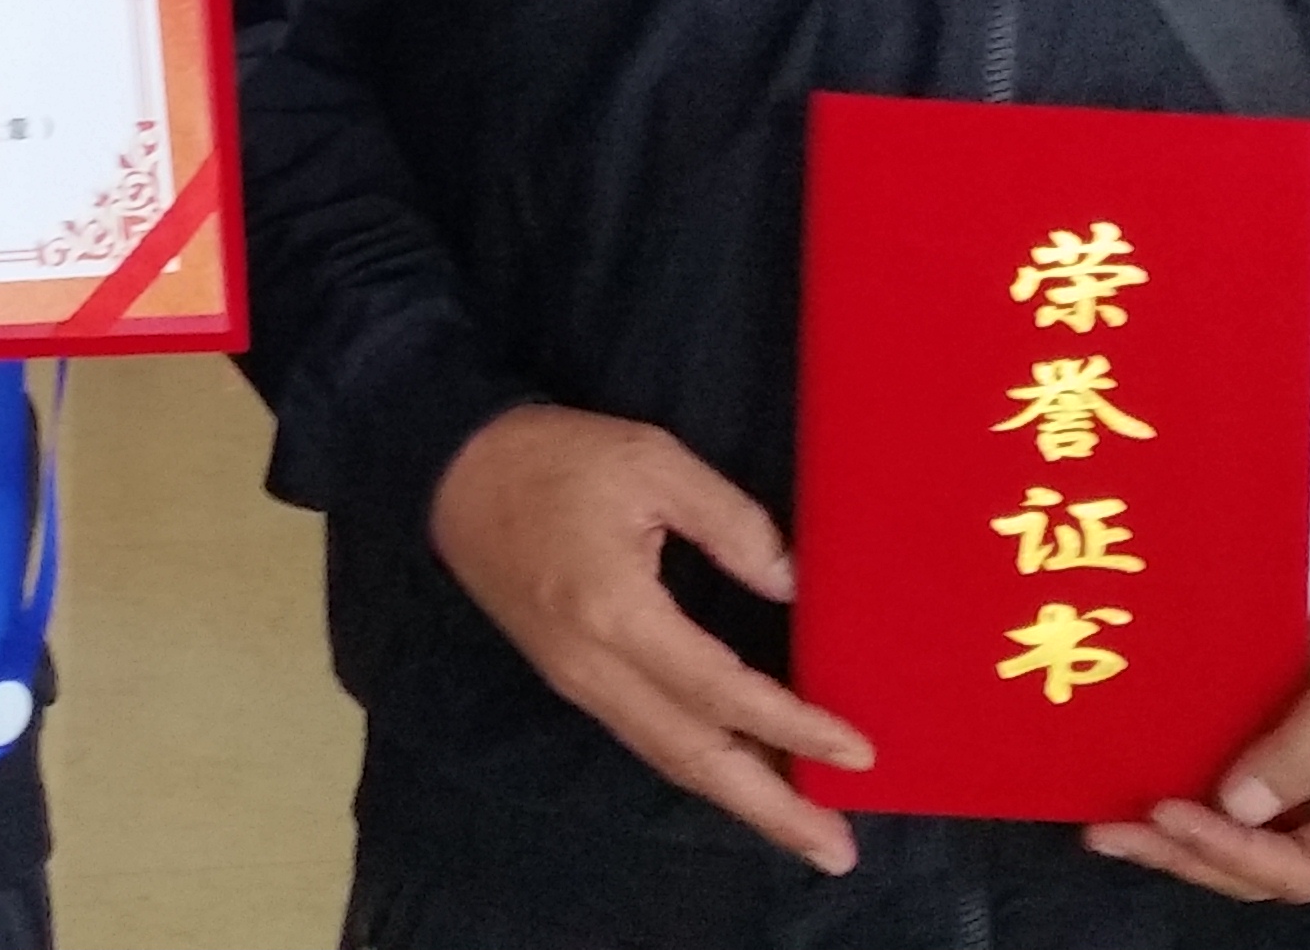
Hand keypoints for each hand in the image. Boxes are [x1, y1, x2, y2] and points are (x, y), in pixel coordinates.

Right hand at [431, 404, 871, 874]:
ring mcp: (578, 681)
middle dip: (770, 810)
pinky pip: (648, 738)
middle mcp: (595, 667)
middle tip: (838, 851)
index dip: (791, 727)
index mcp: (617, 613)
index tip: (856, 752)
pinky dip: (704, 766)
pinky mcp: (572, 678)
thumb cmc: (554, 458)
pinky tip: (744, 771)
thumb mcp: (652, 460)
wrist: (452, 472)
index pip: (720, 691)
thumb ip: (729, 522)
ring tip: (806, 829)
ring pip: (669, 756)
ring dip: (741, 799)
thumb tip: (789, 587)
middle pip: (692, 757)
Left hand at [1085, 569, 1309, 901]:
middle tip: (1107, 833)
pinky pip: (1244, 800)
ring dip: (1180, 838)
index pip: (1303, 868)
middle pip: (1265, 869)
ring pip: (1248, 842)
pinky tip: (1139, 786)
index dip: (1231, 852)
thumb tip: (1239, 807)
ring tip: (1106, 826)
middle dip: (1188, 855)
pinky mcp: (1299, 766)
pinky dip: (1195, 799)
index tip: (1165, 813)